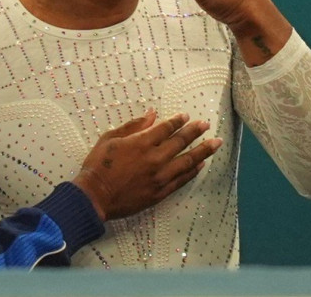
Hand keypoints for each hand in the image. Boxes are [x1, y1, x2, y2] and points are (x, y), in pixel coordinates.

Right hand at [72, 109, 221, 220]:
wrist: (95, 196)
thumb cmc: (98, 165)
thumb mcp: (110, 138)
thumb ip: (133, 126)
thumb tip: (151, 114)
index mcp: (141, 143)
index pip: (166, 128)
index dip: (178, 121)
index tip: (186, 116)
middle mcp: (155, 158)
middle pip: (180, 142)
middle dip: (195, 131)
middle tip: (206, 125)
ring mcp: (160, 177)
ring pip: (187, 161)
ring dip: (203, 151)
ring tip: (215, 144)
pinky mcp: (160, 192)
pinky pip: (182, 180)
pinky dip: (193, 172)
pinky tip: (201, 165)